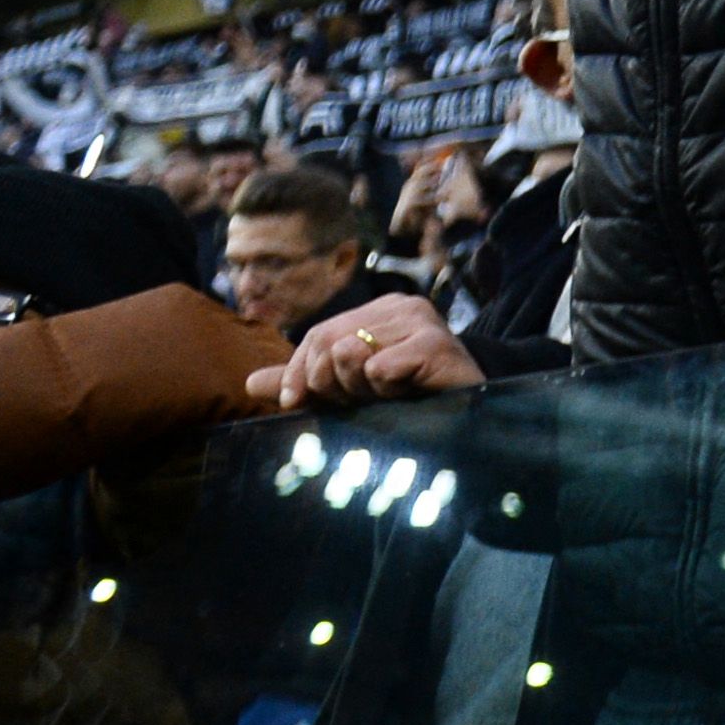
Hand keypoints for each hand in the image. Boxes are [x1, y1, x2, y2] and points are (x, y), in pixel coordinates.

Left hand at [247, 298, 485, 411]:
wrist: (475, 417)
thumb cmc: (413, 401)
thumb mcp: (352, 391)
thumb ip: (305, 382)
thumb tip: (249, 384)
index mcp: (380, 312)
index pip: (319, 335)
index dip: (298, 371)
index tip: (294, 404)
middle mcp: (401, 307)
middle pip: (329, 342)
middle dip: (330, 383)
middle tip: (356, 402)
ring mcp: (422, 322)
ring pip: (351, 355)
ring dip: (361, 389)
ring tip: (388, 396)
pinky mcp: (438, 344)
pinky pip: (381, 368)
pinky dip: (386, 389)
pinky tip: (410, 394)